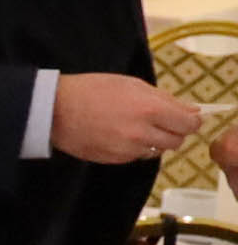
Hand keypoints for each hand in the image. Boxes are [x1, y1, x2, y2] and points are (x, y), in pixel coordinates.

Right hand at [54, 72, 205, 162]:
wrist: (53, 110)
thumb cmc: (91, 89)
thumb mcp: (131, 84)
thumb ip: (164, 98)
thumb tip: (190, 111)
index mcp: (149, 109)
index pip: (190, 124)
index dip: (191, 120)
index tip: (186, 117)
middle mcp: (142, 133)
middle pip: (177, 141)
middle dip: (173, 131)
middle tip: (159, 121)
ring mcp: (129, 149)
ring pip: (158, 151)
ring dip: (154, 140)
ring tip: (135, 127)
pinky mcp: (116, 160)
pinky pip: (138, 156)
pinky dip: (135, 148)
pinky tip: (119, 135)